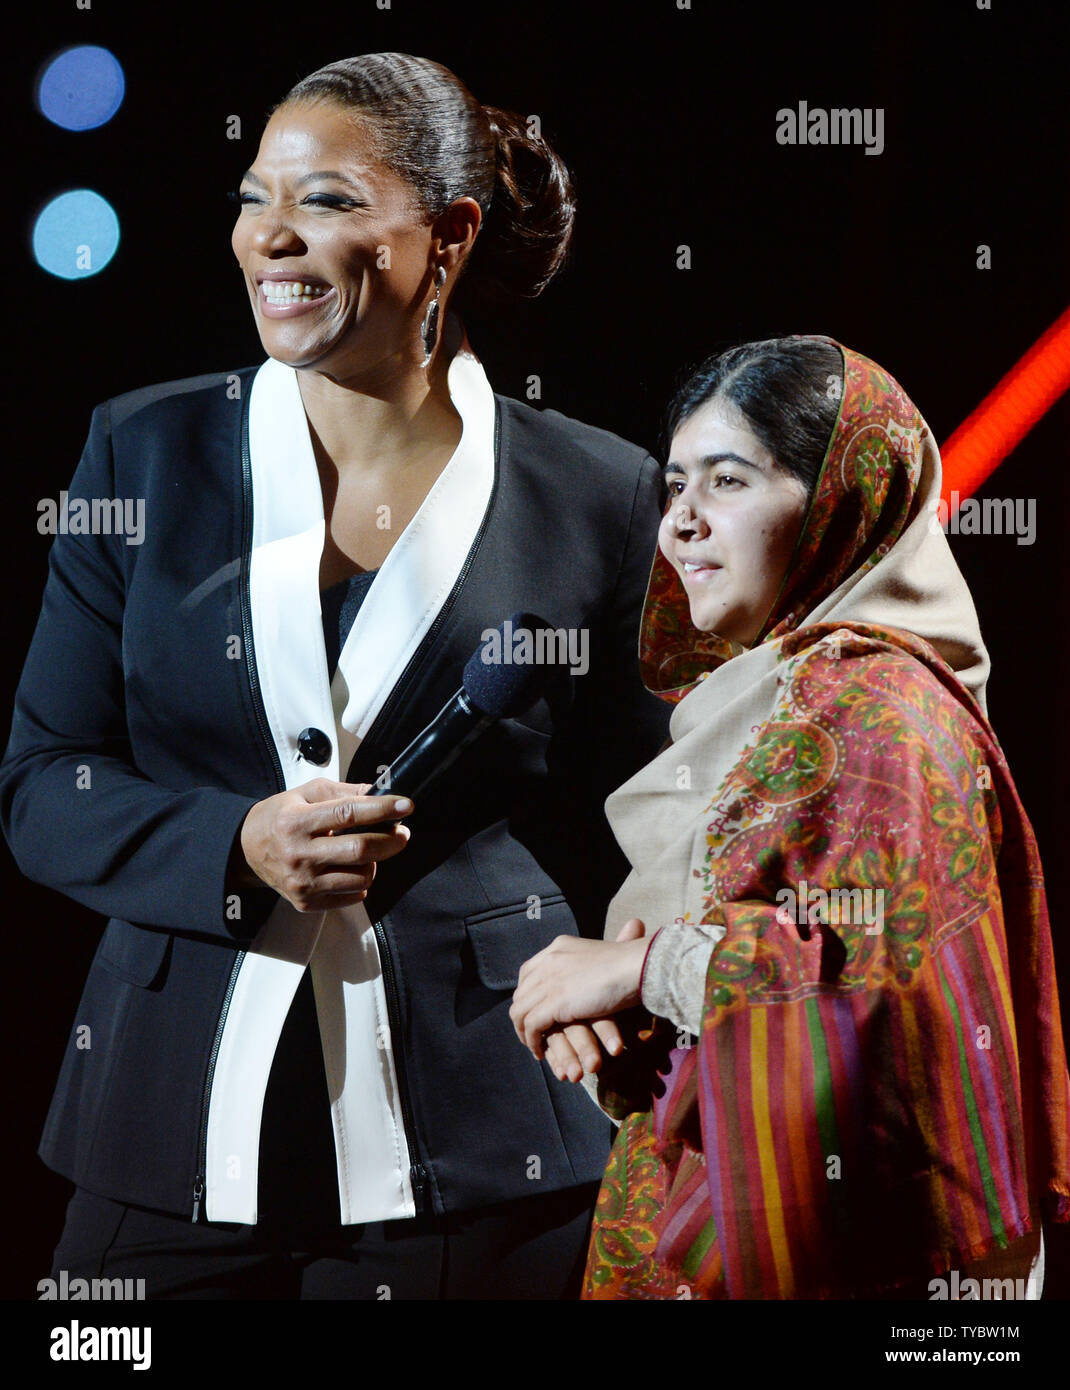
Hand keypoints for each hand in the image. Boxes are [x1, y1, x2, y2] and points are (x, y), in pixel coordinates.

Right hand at [236, 778, 412, 911]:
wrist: (246, 849)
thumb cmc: (280, 816)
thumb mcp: (306, 793)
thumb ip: (344, 793)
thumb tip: (380, 794)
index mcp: (297, 822)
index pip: (348, 814)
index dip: (382, 809)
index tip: (405, 806)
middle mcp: (299, 855)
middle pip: (360, 850)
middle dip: (390, 840)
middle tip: (401, 832)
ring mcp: (303, 883)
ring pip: (361, 877)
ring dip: (375, 863)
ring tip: (367, 851)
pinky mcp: (306, 902)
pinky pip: (352, 895)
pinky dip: (360, 881)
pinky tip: (350, 868)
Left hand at [510, 918, 648, 1063]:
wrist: (637, 967)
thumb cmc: (629, 964)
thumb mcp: (599, 960)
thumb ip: (583, 968)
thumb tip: (578, 983)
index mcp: (558, 947)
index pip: (529, 972)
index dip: (528, 995)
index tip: (535, 1012)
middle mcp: (548, 960)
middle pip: (522, 993)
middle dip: (523, 1016)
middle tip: (531, 1035)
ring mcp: (549, 980)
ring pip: (521, 1011)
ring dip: (524, 1033)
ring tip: (535, 1048)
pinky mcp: (555, 1002)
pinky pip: (532, 1026)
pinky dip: (533, 1041)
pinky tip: (541, 1052)